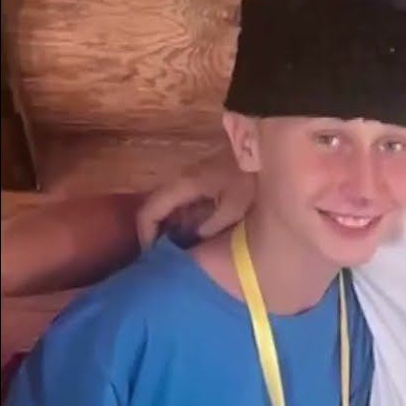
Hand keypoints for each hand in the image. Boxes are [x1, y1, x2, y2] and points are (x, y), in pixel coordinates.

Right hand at [136, 147, 253, 248]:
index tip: (151, 255)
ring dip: (170, 225)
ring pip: (170, 204)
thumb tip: (194, 238)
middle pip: (156, 208)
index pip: (150, 211)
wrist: (260, 150)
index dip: (145, 235)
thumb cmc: (248, 178)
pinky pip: (184, 200)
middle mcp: (180, 180)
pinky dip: (184, 216)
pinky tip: (195, 231)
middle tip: (163, 254)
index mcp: (182, 185)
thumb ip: (211, 226)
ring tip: (178, 247)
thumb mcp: (233, 207)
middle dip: (157, 232)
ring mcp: (190, 177)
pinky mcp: (202, 178)